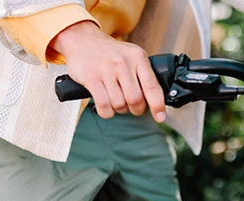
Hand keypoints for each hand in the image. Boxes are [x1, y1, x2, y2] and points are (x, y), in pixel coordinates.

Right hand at [50, 21, 165, 121]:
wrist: (83, 40)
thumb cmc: (111, 53)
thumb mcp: (132, 56)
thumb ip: (144, 75)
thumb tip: (158, 101)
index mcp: (138, 57)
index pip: (152, 86)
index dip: (157, 105)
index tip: (160, 117)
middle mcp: (122, 63)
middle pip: (136, 99)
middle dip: (136, 109)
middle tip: (134, 107)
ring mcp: (106, 70)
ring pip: (120, 104)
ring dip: (120, 109)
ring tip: (118, 101)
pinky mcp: (91, 79)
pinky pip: (104, 105)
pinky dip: (107, 112)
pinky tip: (107, 107)